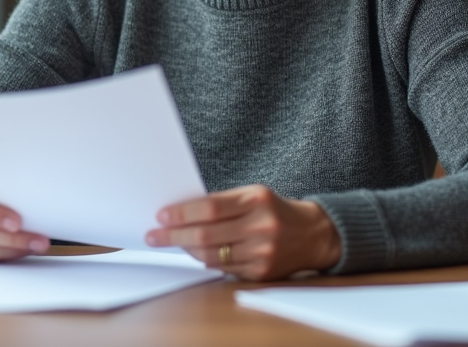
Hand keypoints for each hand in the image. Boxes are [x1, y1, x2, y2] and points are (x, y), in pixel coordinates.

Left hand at [144, 184, 340, 280]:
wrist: (313, 234)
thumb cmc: (274, 210)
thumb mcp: (253, 195)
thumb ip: (222, 203)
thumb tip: (181, 213)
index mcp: (256, 199)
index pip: (209, 208)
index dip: (181, 213)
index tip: (161, 216)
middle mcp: (260, 226)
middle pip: (206, 234)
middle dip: (175, 236)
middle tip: (155, 236)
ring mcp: (262, 251)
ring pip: (212, 255)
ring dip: (187, 250)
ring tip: (173, 244)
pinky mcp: (262, 272)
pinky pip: (224, 268)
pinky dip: (206, 261)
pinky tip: (196, 253)